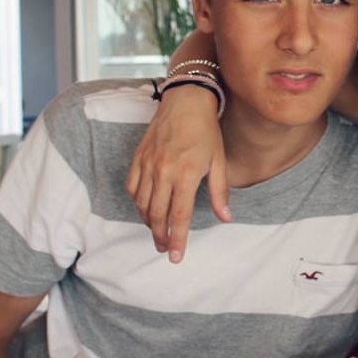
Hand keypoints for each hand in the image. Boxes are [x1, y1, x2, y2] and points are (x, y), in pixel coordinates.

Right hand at [126, 84, 229, 261]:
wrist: (186, 100)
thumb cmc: (206, 131)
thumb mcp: (218, 161)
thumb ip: (219, 192)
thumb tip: (226, 218)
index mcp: (186, 174)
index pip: (179, 216)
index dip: (178, 239)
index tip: (176, 257)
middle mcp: (163, 171)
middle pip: (157, 215)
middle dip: (160, 236)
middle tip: (164, 249)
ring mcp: (148, 164)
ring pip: (142, 203)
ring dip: (148, 222)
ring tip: (157, 232)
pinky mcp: (138, 157)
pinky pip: (132, 186)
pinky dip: (137, 202)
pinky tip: (145, 207)